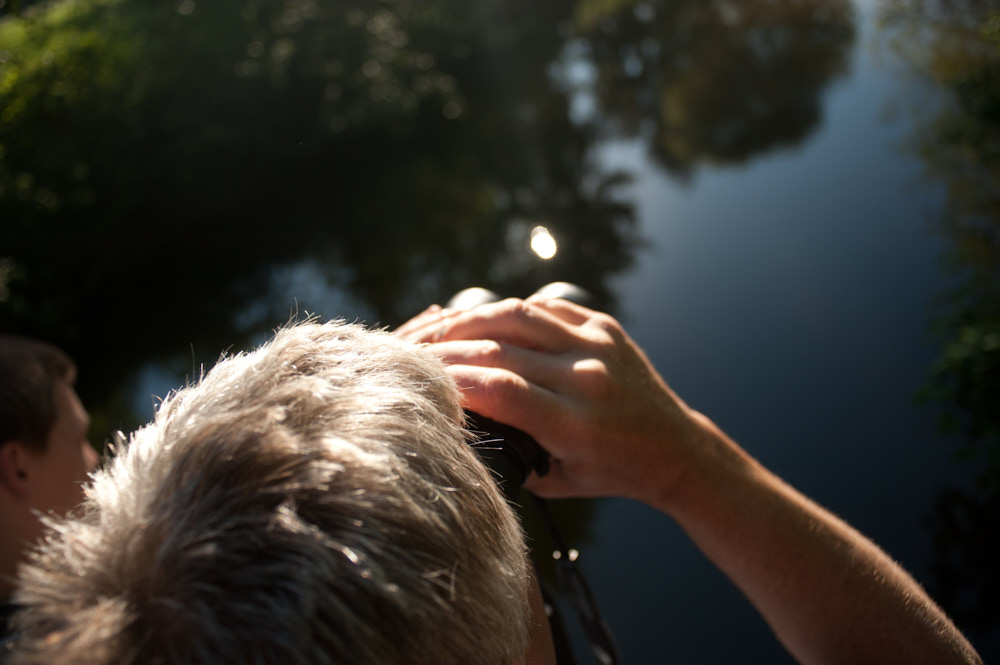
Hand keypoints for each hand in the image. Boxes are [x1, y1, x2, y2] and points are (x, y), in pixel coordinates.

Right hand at [397, 297, 707, 504]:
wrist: (674, 448)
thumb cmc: (611, 471)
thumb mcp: (557, 478)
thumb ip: (510, 449)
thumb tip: (455, 418)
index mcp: (578, 424)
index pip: (501, 389)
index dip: (453, 380)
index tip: (417, 380)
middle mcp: (589, 377)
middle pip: (500, 348)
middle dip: (446, 347)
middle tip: (409, 352)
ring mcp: (598, 344)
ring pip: (516, 314)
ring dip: (467, 320)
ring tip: (434, 330)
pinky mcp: (602, 324)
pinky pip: (542, 306)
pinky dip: (504, 311)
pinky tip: (477, 321)